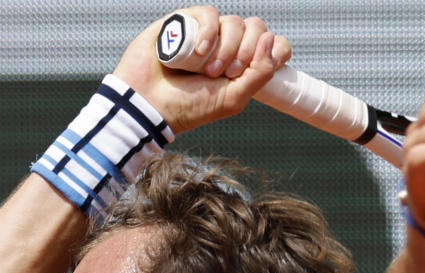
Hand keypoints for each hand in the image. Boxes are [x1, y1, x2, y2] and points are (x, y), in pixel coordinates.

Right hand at [112, 5, 290, 133]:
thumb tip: (272, 39)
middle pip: (256, 29)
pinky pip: (209, 13)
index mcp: (243, 66)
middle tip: (227, 74)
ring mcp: (207, 34)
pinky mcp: (186, 22)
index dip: (275, 49)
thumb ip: (261, 73)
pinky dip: (209, 32)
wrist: (149, 104)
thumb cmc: (190, 107)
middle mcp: (228, 47)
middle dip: (247, 52)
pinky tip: (199, 52)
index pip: (273, 44)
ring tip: (207, 70)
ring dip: (227, 48)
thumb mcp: (234, 98)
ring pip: (234, 22)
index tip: (259, 66)